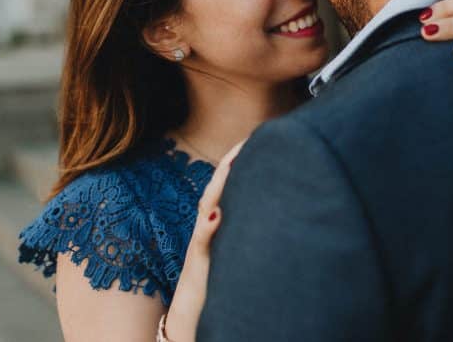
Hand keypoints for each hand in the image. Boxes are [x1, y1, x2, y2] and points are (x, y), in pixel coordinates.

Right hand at [162, 140, 245, 341]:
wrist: (190, 315)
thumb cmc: (215, 283)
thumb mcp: (231, 253)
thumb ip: (239, 233)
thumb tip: (262, 213)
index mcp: (216, 223)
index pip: (226, 187)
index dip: (237, 163)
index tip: (255, 139)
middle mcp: (205, 228)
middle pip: (215, 189)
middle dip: (229, 163)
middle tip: (247, 138)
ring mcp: (200, 243)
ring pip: (207, 208)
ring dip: (218, 186)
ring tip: (232, 162)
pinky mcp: (198, 263)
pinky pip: (200, 243)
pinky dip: (206, 227)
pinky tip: (216, 214)